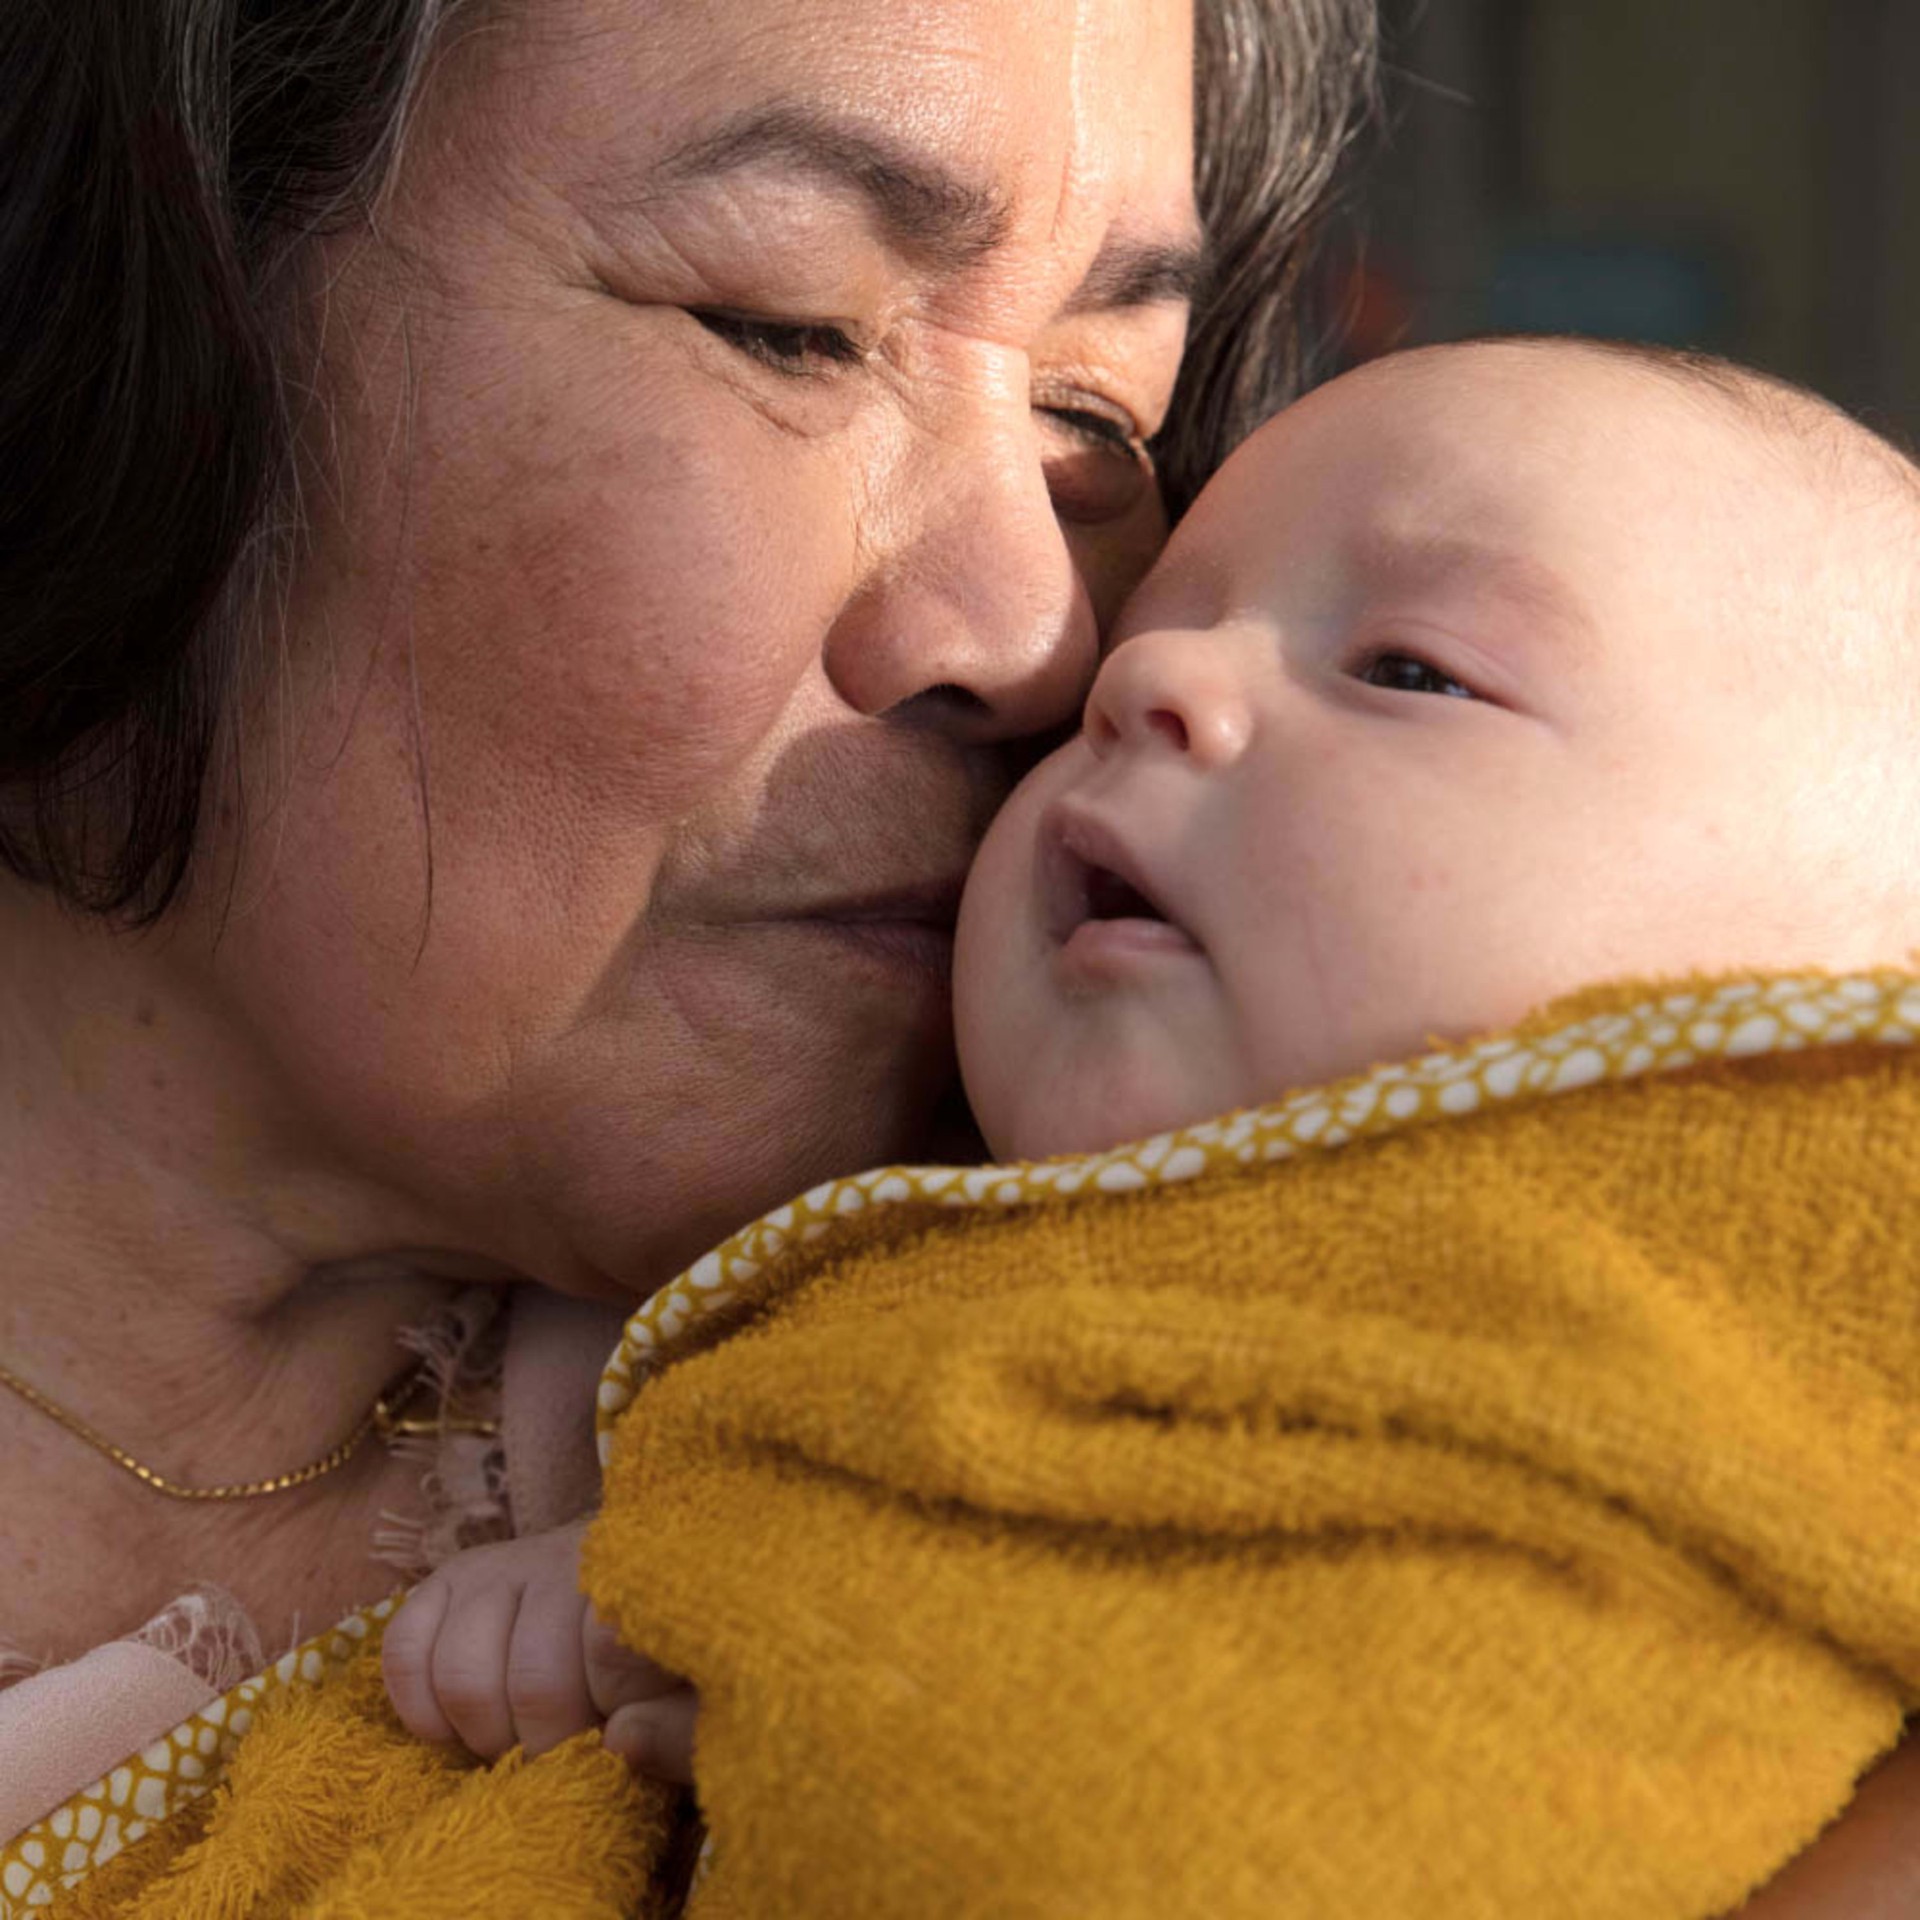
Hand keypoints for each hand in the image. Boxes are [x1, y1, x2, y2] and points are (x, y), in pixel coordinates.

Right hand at [381, 1518, 696, 1778]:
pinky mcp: (455, 1576)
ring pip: (462, 1671)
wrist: (645, 1577)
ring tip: (524, 1740)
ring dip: (490, 1733)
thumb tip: (617, 1742)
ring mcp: (507, 1562)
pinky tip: (461, 1728)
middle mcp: (572, 1556)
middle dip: (549, 1745)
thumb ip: (684, 1727)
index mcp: (648, 1579)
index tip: (615, 1745)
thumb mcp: (711, 1696)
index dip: (608, 1723)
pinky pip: (404, 1647)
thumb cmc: (681, 1654)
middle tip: (572, 1751)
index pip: (610, 1653)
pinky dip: (423, 1707)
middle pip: (533, 1681)